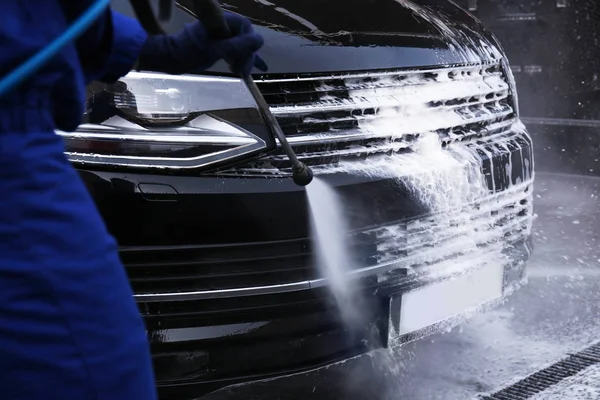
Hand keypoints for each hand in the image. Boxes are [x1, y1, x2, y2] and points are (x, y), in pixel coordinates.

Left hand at [137, 11, 267, 76]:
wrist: (170, 59)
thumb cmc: (189, 52)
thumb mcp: (216, 50)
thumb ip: (238, 45)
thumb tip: (260, 40)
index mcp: (221, 21)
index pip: (245, 27)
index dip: (248, 42)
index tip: (245, 57)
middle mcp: (222, 26)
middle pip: (244, 38)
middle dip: (246, 55)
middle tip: (242, 71)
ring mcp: (220, 36)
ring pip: (240, 46)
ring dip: (243, 60)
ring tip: (240, 73)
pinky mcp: (218, 46)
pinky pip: (234, 51)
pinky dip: (239, 60)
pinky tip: (245, 70)